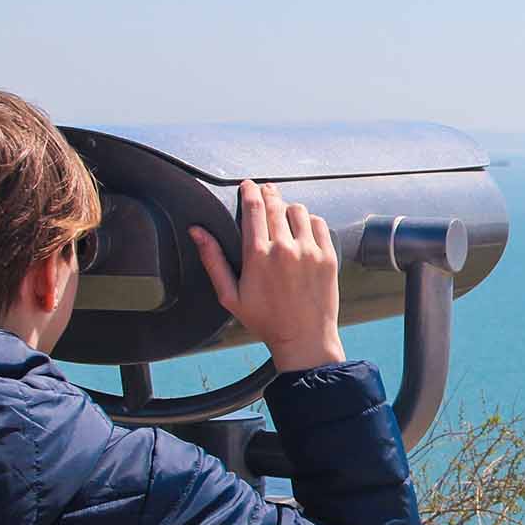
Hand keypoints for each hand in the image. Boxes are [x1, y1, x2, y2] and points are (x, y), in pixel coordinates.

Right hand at [189, 179, 346, 371]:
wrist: (304, 339)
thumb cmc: (265, 320)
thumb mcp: (230, 295)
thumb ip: (213, 259)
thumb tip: (196, 231)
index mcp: (258, 256)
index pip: (253, 208)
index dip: (249, 191)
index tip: (247, 185)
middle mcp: (285, 249)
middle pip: (275, 204)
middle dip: (268, 194)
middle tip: (265, 192)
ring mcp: (309, 252)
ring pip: (298, 210)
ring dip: (288, 208)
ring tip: (283, 213)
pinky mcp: (328, 257)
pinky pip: (319, 224)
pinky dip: (309, 221)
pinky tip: (302, 228)